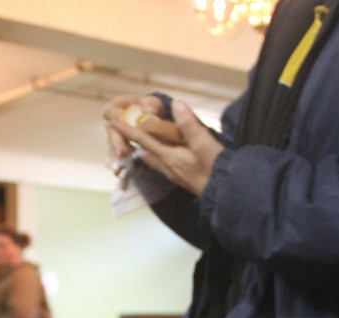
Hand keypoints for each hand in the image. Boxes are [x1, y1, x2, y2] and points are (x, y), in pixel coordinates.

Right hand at [103, 94, 166, 164]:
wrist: (152, 120)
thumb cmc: (150, 108)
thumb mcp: (152, 103)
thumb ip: (150, 106)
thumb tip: (149, 113)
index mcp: (116, 108)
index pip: (110, 112)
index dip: (115, 118)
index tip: (121, 124)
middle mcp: (112, 125)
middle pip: (111, 134)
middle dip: (116, 144)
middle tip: (122, 152)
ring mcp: (115, 140)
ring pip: (112, 150)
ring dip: (116, 160)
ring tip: (118, 169)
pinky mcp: (120, 152)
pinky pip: (118, 162)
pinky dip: (120, 169)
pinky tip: (121, 178)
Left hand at [106, 98, 224, 196]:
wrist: (226, 193)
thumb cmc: (216, 168)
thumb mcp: (204, 144)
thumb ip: (189, 124)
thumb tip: (176, 104)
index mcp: (169, 157)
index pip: (143, 141)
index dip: (128, 130)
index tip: (112, 122)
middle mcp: (167, 167)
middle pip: (144, 152)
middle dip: (132, 141)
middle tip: (123, 131)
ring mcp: (174, 174)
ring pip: (152, 160)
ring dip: (143, 150)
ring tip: (137, 142)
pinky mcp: (181, 178)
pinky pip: (161, 164)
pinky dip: (155, 156)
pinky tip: (160, 154)